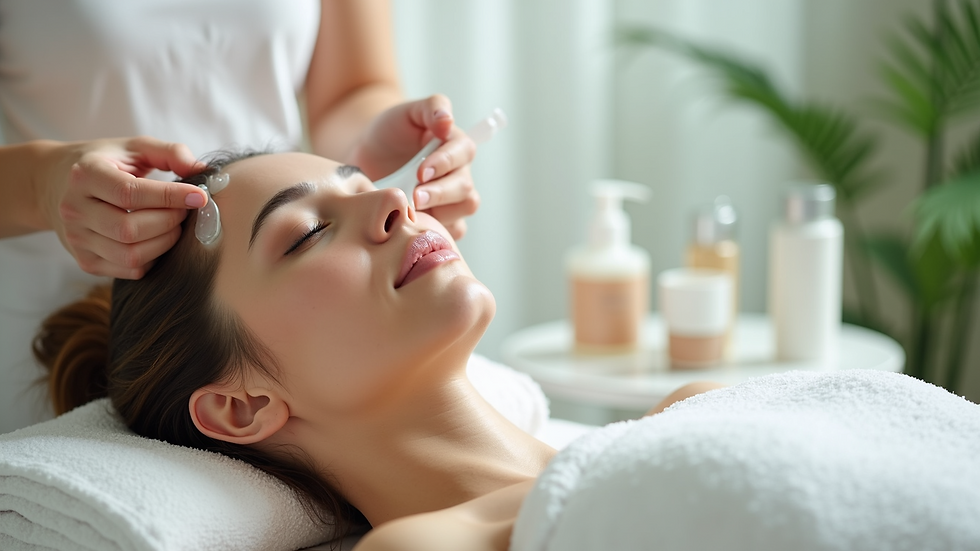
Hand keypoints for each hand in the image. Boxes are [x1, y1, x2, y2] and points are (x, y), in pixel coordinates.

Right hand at [36, 136, 207, 278]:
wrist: (55, 184)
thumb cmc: (107, 164)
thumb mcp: (134, 148)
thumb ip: (170, 153)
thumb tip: (202, 170)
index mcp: (85, 174)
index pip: (130, 193)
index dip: (170, 197)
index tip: (200, 196)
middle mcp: (74, 209)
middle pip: (129, 229)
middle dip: (169, 221)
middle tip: (185, 211)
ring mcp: (77, 239)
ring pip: (130, 255)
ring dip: (165, 242)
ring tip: (174, 225)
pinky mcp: (85, 261)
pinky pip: (129, 270)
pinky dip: (153, 258)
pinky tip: (158, 240)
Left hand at [353, 95, 479, 238]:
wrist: (369, 158)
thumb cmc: (391, 131)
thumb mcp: (408, 112)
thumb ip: (431, 107)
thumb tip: (447, 122)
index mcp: (456, 146)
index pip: (463, 153)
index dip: (444, 163)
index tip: (420, 171)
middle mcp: (460, 174)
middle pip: (466, 189)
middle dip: (440, 194)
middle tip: (415, 197)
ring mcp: (452, 200)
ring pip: (463, 211)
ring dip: (440, 213)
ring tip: (412, 211)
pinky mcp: (440, 219)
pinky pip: (452, 232)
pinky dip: (436, 231)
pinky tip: (413, 225)